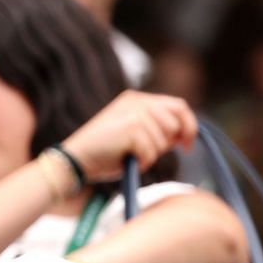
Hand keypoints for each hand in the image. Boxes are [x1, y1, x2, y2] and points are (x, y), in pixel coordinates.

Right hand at [60, 90, 198, 181]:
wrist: (73, 161)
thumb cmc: (103, 154)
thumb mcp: (132, 135)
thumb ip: (155, 129)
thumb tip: (183, 135)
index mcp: (137, 99)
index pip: (177, 106)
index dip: (188, 125)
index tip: (188, 145)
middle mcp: (137, 101)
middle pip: (175, 120)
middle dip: (170, 141)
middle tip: (152, 154)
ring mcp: (134, 112)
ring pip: (165, 138)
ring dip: (152, 154)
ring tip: (130, 157)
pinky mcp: (131, 127)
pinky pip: (152, 151)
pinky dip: (142, 162)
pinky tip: (125, 161)